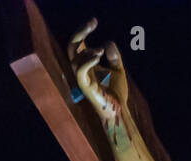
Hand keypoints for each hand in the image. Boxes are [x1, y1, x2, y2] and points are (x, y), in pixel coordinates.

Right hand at [68, 19, 132, 143]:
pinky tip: (98, 57)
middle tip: (93, 23)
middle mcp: (81, 70)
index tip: (94, 22)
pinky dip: (87, 62)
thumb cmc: (116, 92)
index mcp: (86, 64)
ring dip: (88, 52)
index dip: (83, 31)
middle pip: (72, 48)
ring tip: (100, 52)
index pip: (78, 44)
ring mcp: (82, 79)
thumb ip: (114, 57)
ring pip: (75, 60)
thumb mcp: (118, 69)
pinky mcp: (86, 88)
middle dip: (80, 33)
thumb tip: (107, 43)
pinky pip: (80, 72)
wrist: (118, 110)